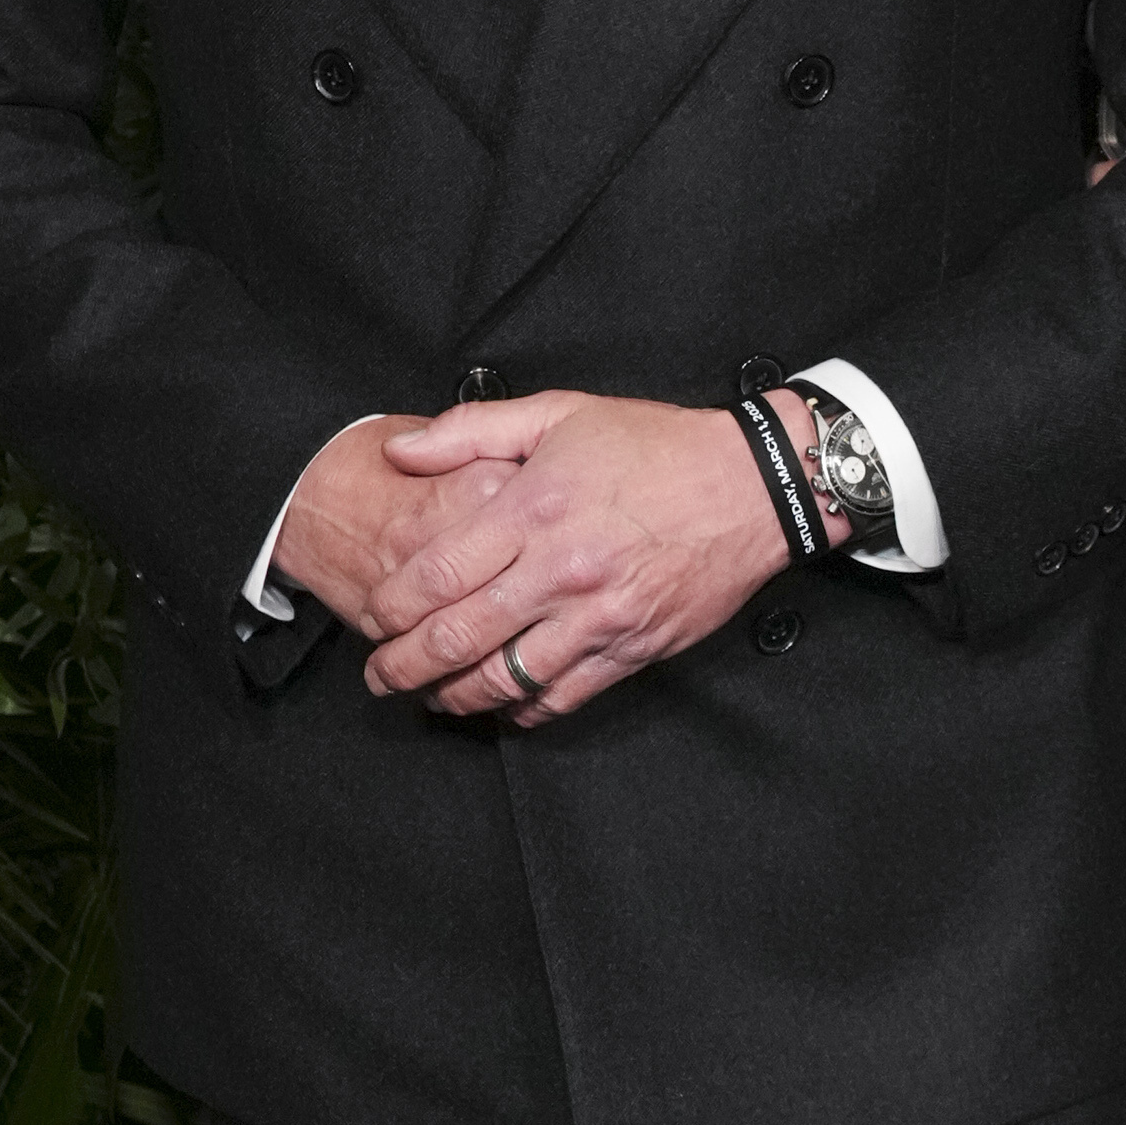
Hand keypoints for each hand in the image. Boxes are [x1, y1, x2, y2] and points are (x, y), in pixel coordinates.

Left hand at [344, 387, 808, 720]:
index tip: (373, 617)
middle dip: (403, 666)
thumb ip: (470, 431)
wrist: (752, 485)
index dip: (392, 608)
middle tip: (379, 677)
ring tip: (429, 700)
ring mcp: (598, 617)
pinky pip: (564, 697)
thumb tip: (398, 450)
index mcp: (533, 509)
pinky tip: (502, 707)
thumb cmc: (656, 446)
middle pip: (457, 637)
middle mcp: (560, 570)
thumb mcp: (560, 414)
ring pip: (505, 678)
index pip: (436, 576)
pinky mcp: (632, 648)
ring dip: (455, 697)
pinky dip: (524, 710)